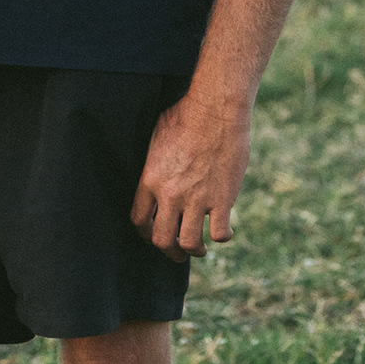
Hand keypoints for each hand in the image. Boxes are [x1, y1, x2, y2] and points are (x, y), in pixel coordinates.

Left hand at [129, 90, 250, 258]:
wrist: (216, 109)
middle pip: (161, 239)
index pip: (139, 220)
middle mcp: (170, 194)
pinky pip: (220, 233)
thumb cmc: (186, 115)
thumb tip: (153, 175)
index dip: (146, 233)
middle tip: (177, 254)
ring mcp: (196, 199)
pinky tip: (225, 229)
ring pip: (189, 243)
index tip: (154, 235)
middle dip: (168, 252)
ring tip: (201, 249)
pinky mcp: (222, 199)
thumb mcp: (157, 138)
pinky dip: (223, 236)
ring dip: (195, 250)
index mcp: (150, 179)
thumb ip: (154, 164)